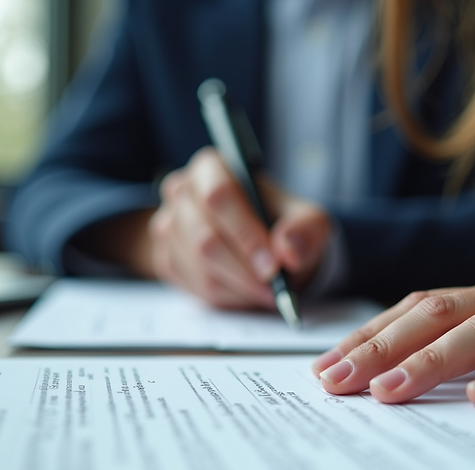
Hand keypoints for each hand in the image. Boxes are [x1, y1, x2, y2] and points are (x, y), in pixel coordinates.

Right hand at [146, 147, 330, 308]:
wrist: (263, 246)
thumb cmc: (282, 224)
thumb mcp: (308, 220)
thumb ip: (305, 230)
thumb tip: (288, 250)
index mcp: (212, 167)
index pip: (219, 196)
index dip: (246, 234)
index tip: (272, 265)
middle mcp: (182, 191)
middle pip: (205, 238)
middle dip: (244, 270)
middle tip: (274, 287)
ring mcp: (168, 226)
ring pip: (200, 267)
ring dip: (238, 286)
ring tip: (266, 291)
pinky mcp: (166, 259)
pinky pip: (193, 287)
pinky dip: (226, 297)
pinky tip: (245, 291)